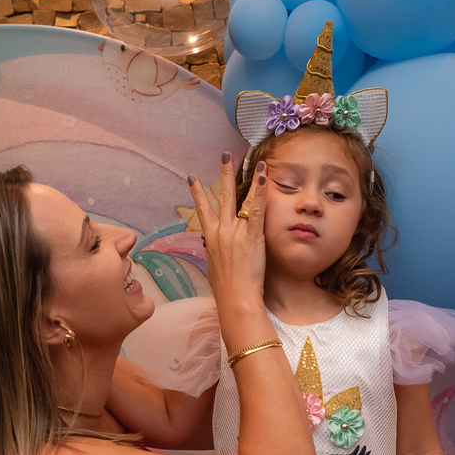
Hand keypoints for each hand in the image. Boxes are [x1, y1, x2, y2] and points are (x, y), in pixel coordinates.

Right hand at [187, 153, 267, 305]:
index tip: (192, 178)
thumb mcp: (213, 268)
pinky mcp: (252, 237)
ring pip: (238, 198)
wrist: (235, 300)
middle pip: (220, 197)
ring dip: (243, 176)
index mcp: (211, 238)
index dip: (197, 193)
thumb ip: (212, 252)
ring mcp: (236, 233)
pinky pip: (257, 210)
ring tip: (250, 160)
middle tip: (224, 155)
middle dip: (221, 174)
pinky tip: (263, 176)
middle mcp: (221, 231)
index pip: (203, 210)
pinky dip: (260, 192)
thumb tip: (210, 245)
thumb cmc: (226, 290)